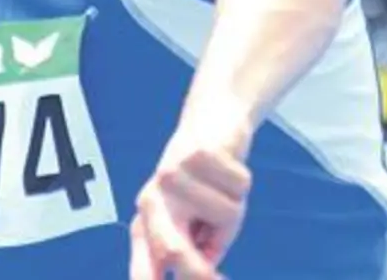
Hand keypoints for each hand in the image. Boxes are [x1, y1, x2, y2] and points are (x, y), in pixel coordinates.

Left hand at [129, 113, 252, 279]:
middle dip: (197, 271)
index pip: (144, 272)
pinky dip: (241, 179)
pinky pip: (238, 184)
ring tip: (224, 189)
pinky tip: (228, 166)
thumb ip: (199, 253)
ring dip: (236, 205)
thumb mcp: (200, 226)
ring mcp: (170, 176)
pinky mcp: (194, 153)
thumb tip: (206, 275)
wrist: (210, 122)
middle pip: (171, 250)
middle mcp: (151, 202)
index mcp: (148, 227)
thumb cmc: (204, 184)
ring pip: (225, 214)